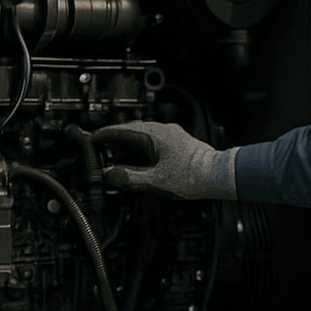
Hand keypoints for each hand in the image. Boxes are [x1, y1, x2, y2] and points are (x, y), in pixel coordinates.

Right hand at [91, 121, 236, 200]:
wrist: (219, 175)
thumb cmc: (193, 176)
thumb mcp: (156, 180)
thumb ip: (130, 178)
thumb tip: (110, 175)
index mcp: (154, 135)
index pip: (122, 131)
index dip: (104, 136)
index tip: (91, 139)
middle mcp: (163, 131)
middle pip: (132, 130)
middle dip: (115, 139)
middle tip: (101, 147)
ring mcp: (172, 135)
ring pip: (144, 134)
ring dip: (129, 143)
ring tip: (117, 154)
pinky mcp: (179, 143)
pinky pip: (154, 140)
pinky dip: (142, 147)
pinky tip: (141, 158)